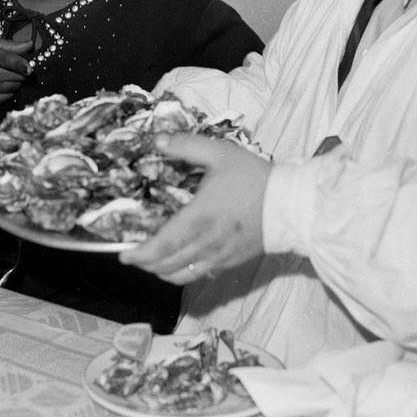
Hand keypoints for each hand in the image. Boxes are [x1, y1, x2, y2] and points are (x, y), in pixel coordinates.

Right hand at [0, 36, 31, 105]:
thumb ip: (7, 45)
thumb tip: (30, 45)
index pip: (10, 61)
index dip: (23, 65)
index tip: (30, 68)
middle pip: (17, 76)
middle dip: (21, 71)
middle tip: (13, 65)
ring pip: (15, 87)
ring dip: (15, 80)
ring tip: (2, 72)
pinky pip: (7, 97)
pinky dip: (8, 90)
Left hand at [119, 133, 270, 284]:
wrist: (292, 205)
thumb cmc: (255, 178)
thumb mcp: (220, 153)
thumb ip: (187, 145)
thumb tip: (158, 140)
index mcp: (200, 218)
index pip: (162, 245)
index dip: (139, 255)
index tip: (124, 254)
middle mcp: (206, 243)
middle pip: (166, 265)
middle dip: (145, 264)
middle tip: (133, 255)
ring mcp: (219, 257)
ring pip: (182, 276)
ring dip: (162, 271)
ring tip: (153, 260)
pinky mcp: (231, 263)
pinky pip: (200, 276)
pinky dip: (183, 273)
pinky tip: (180, 260)